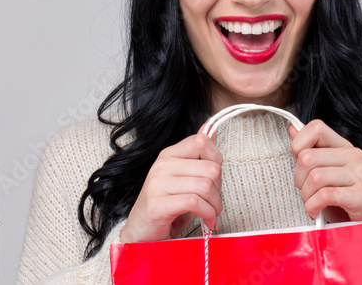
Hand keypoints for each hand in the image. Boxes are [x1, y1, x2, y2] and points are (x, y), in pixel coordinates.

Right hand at [119, 125, 222, 242]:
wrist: (142, 234)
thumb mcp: (186, 179)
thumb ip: (199, 157)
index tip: (214, 178)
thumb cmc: (168, 207)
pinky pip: (194, 202)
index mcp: (169, 155)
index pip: (202, 141)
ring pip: (205, 186)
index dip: (216, 159)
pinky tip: (206, 220)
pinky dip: (207, 213)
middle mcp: (162, 166)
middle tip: (212, 202)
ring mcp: (157, 184)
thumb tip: (209, 127)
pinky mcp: (157, 204)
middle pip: (211, 168)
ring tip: (210, 213)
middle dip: (219, 189)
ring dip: (215, 205)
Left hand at [289, 120, 361, 223]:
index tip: (299, 164)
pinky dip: (313, 206)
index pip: (317, 128)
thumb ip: (312, 152)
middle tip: (307, 192)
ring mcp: (360, 175)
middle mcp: (354, 156)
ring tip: (313, 204)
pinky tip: (316, 211)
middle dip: (299, 179)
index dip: (299, 144)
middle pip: (308, 156)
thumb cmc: (350, 200)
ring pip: (315, 177)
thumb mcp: (329, 173)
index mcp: (345, 147)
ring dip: (306, 196)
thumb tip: (292, 128)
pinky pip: (326, 195)